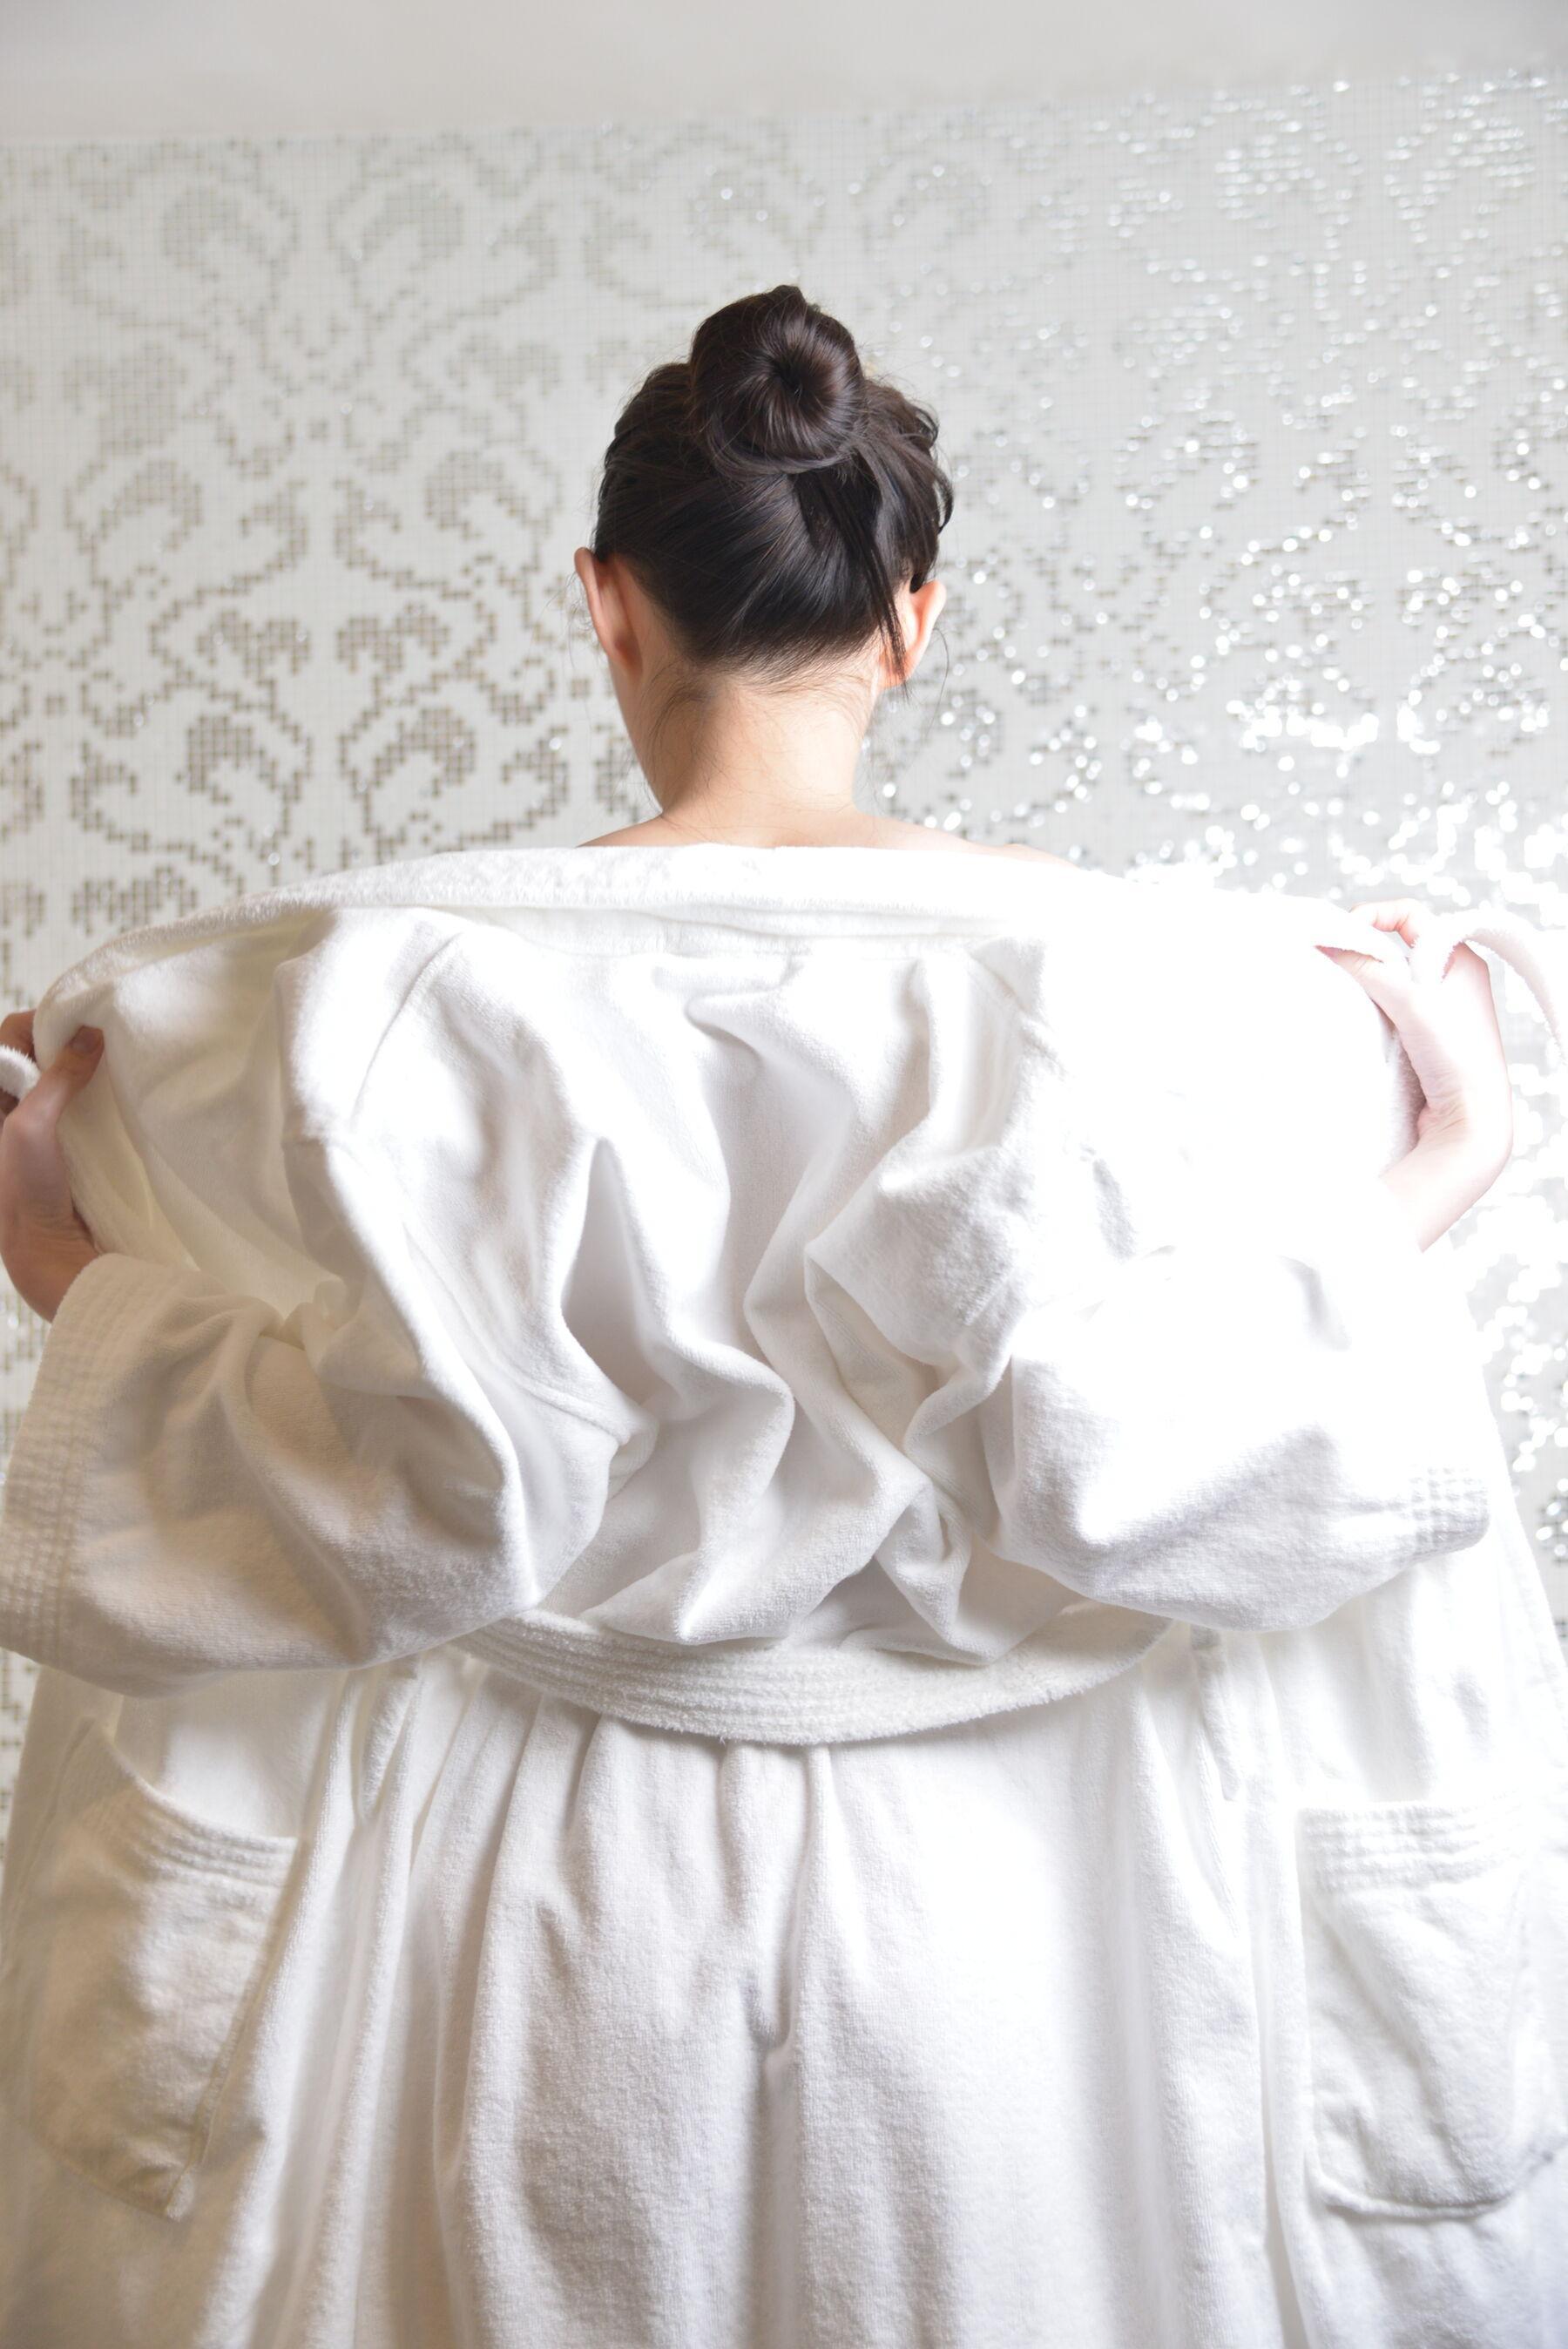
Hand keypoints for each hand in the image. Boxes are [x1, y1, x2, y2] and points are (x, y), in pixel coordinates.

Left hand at [0, 1010, 106, 1320]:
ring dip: (78, 1069)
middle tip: (100, 1040)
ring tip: (108, 1064)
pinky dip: (87, 1094)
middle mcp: (3, 1108)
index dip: (41, 1023)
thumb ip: (59, 1077)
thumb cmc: (23, 1189)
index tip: (80, 1022)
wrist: (43, 1250)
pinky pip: (70, 1104)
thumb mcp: (33, 1125)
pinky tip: (108, 1096)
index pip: (8, 1037)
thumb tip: (90, 1035)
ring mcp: (28, 1126)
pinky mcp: (54, 1145)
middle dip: (64, 1043)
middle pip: (32, 1054)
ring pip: (54, 1078)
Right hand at [1317, 899, 1513, 1246]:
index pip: (1411, 915)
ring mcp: (1441, 1009)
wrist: (1471, 1120)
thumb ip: (1367, 967)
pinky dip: (1371, 1006)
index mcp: (1462, 958)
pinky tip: (1358, 1017)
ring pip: (1392, 978)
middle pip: (1398, 945)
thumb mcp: (1410, 1000)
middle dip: (1365, 950)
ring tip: (1347, 990)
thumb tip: (1326, 943)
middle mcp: (1454, 979)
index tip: (1344, 934)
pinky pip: (1391, 1007)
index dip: (1375, 916)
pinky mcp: (1427, 1037)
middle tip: (1339, 963)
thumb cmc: (1455, 1057)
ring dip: (1367, 981)